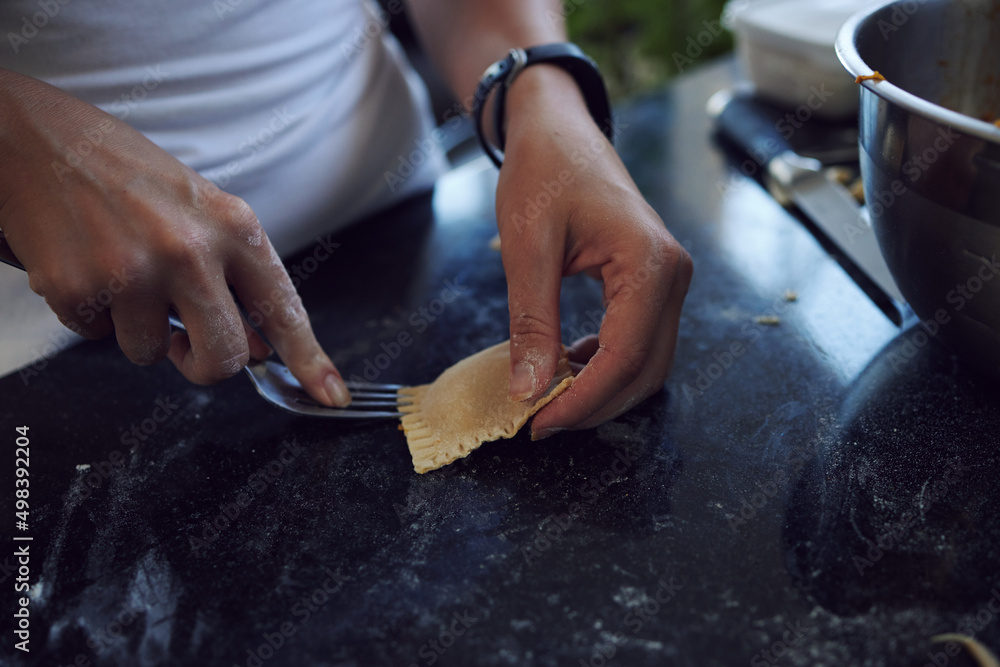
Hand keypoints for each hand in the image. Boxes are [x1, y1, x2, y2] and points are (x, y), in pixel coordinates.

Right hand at [0, 70, 349, 405]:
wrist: (32, 137)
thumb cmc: (125, 172)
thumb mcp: (200, 210)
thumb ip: (234, 278)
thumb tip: (261, 347)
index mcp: (233, 226)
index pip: (284, 307)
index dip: (311, 359)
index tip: (331, 395)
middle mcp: (190, 251)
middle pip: (226, 356)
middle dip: (205, 364)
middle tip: (185, 345)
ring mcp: (133, 272)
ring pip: (151, 354)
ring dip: (137, 330)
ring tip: (120, 273)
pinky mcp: (77, 289)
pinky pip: (96, 337)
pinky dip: (91, 314)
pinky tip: (84, 266)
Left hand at [495, 66, 692, 435]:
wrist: (558, 128)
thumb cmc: (543, 171)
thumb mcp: (527, 247)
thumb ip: (532, 322)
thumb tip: (529, 390)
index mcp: (650, 263)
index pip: (627, 356)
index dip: (584, 400)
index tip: (539, 422)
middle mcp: (673, 274)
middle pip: (646, 369)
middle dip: (595, 404)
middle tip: (540, 421)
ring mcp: (669, 279)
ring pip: (648, 362)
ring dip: (602, 389)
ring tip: (550, 397)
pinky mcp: (654, 282)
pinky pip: (639, 341)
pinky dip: (607, 365)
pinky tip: (569, 364)